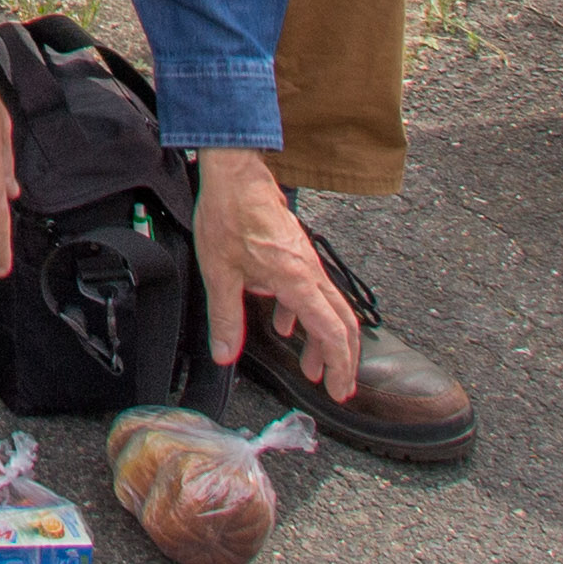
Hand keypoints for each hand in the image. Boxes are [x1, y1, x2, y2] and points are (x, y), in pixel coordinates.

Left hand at [191, 147, 356, 394]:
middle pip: (341, 321)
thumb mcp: (220, 273)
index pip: (331, 331)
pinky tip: (283, 322)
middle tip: (337, 385)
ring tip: (309, 363)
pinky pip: (310, 289)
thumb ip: (226, 317)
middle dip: (342, 358)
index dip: (339, 366)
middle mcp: (310, 272)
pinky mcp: (294, 252)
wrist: (234, 173)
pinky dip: (304, 313)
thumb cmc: (229, 215)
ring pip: (327, 305)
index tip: (339, 390)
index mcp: (298, 280)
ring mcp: (305, 260)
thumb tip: (225, 354)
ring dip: (321, 337)